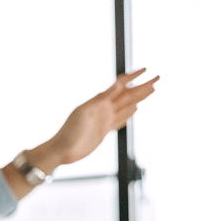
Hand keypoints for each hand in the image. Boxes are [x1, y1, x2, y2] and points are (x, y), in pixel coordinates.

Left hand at [39, 68, 159, 169]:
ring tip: (151, 90)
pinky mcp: (104, 131)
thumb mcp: (85, 112)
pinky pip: (120, 120)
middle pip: (128, 94)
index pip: (120, 85)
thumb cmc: (70, 131)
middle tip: (157, 78)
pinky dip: (129, 114)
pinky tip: (135, 110)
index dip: (133, 77)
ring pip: (127, 105)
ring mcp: (104, 119)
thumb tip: (117, 84)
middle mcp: (103, 109)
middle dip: (142, 86)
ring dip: (139, 98)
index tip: (146, 69)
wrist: (62, 150)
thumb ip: (101, 98)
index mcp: (99, 101)